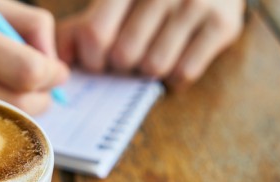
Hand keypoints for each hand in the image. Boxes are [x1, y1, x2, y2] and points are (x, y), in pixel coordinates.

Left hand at [57, 0, 244, 88]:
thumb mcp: (114, 0)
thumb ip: (79, 27)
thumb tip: (56, 62)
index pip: (95, 35)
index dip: (92, 59)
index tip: (98, 59)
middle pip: (124, 55)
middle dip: (121, 65)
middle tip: (128, 55)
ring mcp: (195, 3)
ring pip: (154, 67)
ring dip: (148, 70)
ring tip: (153, 52)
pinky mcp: (223, 24)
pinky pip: (184, 72)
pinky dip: (175, 76)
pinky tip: (176, 57)